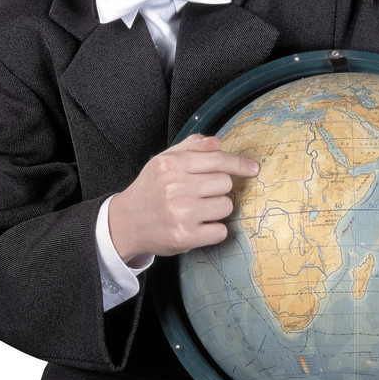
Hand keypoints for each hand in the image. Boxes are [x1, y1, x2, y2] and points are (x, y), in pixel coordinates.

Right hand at [108, 134, 258, 262]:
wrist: (125, 222)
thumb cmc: (150, 189)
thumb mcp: (164, 160)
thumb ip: (191, 146)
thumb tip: (218, 142)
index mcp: (172, 165)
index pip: (217, 160)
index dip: (239, 164)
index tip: (253, 168)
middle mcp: (176, 188)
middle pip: (225, 183)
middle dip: (219, 188)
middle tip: (201, 194)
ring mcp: (181, 213)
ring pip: (226, 206)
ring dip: (217, 208)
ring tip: (198, 210)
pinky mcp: (185, 237)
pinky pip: (220, 231)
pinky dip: (214, 230)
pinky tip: (199, 226)